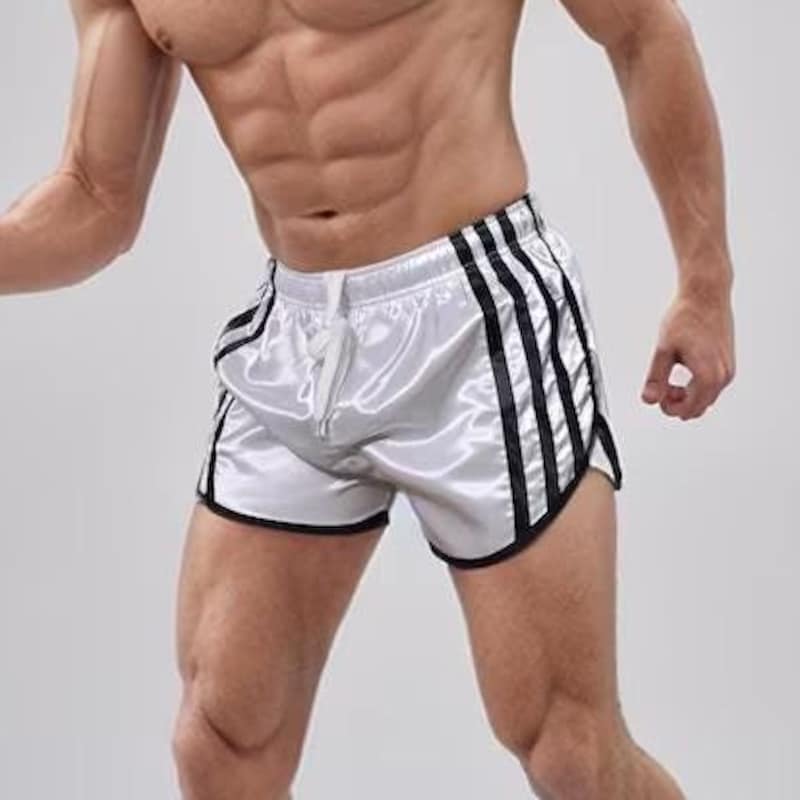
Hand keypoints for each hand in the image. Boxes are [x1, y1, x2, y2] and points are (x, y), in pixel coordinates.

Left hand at [641, 286, 735, 419]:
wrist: (706, 295)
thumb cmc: (686, 318)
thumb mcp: (663, 350)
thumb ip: (656, 378)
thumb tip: (649, 399)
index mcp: (708, 376)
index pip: (689, 410)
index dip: (669, 408)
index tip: (657, 395)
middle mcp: (724, 376)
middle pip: (699, 407)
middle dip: (678, 403)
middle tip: (662, 387)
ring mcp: (728, 369)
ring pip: (706, 397)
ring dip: (687, 394)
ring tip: (670, 377)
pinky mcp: (728, 362)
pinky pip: (712, 385)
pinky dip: (696, 385)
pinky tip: (683, 367)